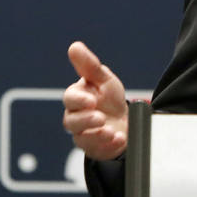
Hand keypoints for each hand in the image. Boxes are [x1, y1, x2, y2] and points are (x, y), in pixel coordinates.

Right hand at [62, 41, 128, 159]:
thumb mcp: (104, 79)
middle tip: (100, 117)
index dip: (78, 100)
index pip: (70, 99)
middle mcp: (77, 117)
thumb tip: (74, 46)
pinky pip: (96, 150)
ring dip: (96, 134)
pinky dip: (108, 144)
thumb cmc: (111, 99)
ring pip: (81, 138)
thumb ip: (89, 65)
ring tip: (111, 131)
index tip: (91, 100)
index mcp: (78, 98)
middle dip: (86, 120)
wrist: (126, 121)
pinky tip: (119, 138)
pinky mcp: (94, 149)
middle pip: (71, 121)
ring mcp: (84, 134)